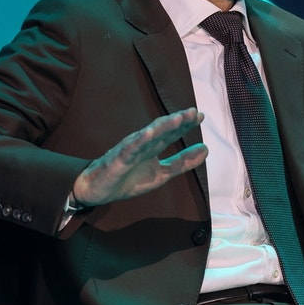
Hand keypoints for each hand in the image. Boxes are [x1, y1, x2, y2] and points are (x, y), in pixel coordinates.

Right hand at [71, 108, 207, 206]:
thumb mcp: (161, 174)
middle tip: (193, 112)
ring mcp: (129, 150)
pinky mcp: (118, 159)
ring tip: (177, 119)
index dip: (185, 124)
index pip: (171, 132)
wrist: (97, 191)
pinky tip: (149, 133)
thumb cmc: (127, 180)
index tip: (201, 116)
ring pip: (147, 135)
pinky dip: (139, 140)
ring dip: (162, 126)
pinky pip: (129, 149)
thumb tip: (206, 149)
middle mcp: (142, 144)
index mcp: (153, 147)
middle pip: (161, 129)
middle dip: (177, 121)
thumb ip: (182, 162)